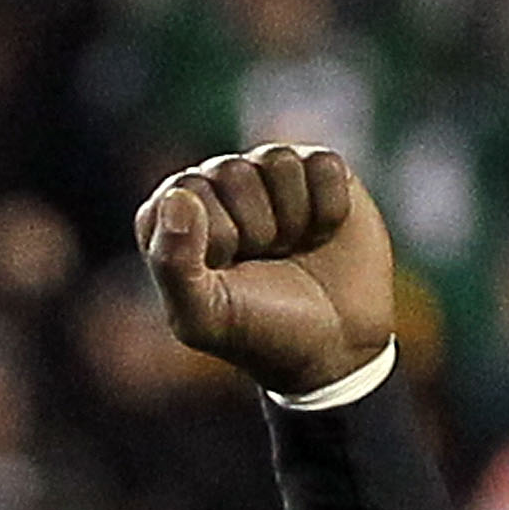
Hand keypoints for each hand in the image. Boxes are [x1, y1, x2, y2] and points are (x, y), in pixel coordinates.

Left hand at [136, 143, 396, 398]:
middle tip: (265, 264)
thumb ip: (172, 265)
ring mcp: (268, 173)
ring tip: (291, 250)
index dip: (217, 239)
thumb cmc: (262, 332)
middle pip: (233, 172)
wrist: (336, 347)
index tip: (229, 273)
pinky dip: (329, 210)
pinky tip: (321, 236)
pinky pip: (323, 165)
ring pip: (280, 162)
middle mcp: (217, 185)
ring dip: (293, 220)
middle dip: (256, 230)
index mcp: (173, 216)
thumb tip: (178, 198)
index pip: (187, 192)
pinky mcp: (317, 169)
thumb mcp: (205, 317)